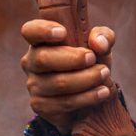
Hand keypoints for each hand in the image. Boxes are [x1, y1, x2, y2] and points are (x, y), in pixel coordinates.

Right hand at [21, 20, 115, 134]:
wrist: (90, 96)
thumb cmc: (90, 62)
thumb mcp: (101, 46)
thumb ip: (103, 37)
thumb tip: (98, 44)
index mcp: (41, 41)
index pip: (30, 31)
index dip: (43, 30)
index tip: (63, 33)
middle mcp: (32, 62)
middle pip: (43, 59)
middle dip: (72, 59)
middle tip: (93, 58)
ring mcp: (34, 85)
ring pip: (58, 83)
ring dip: (86, 79)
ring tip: (104, 74)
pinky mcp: (40, 106)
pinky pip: (63, 103)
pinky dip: (87, 97)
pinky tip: (102, 92)